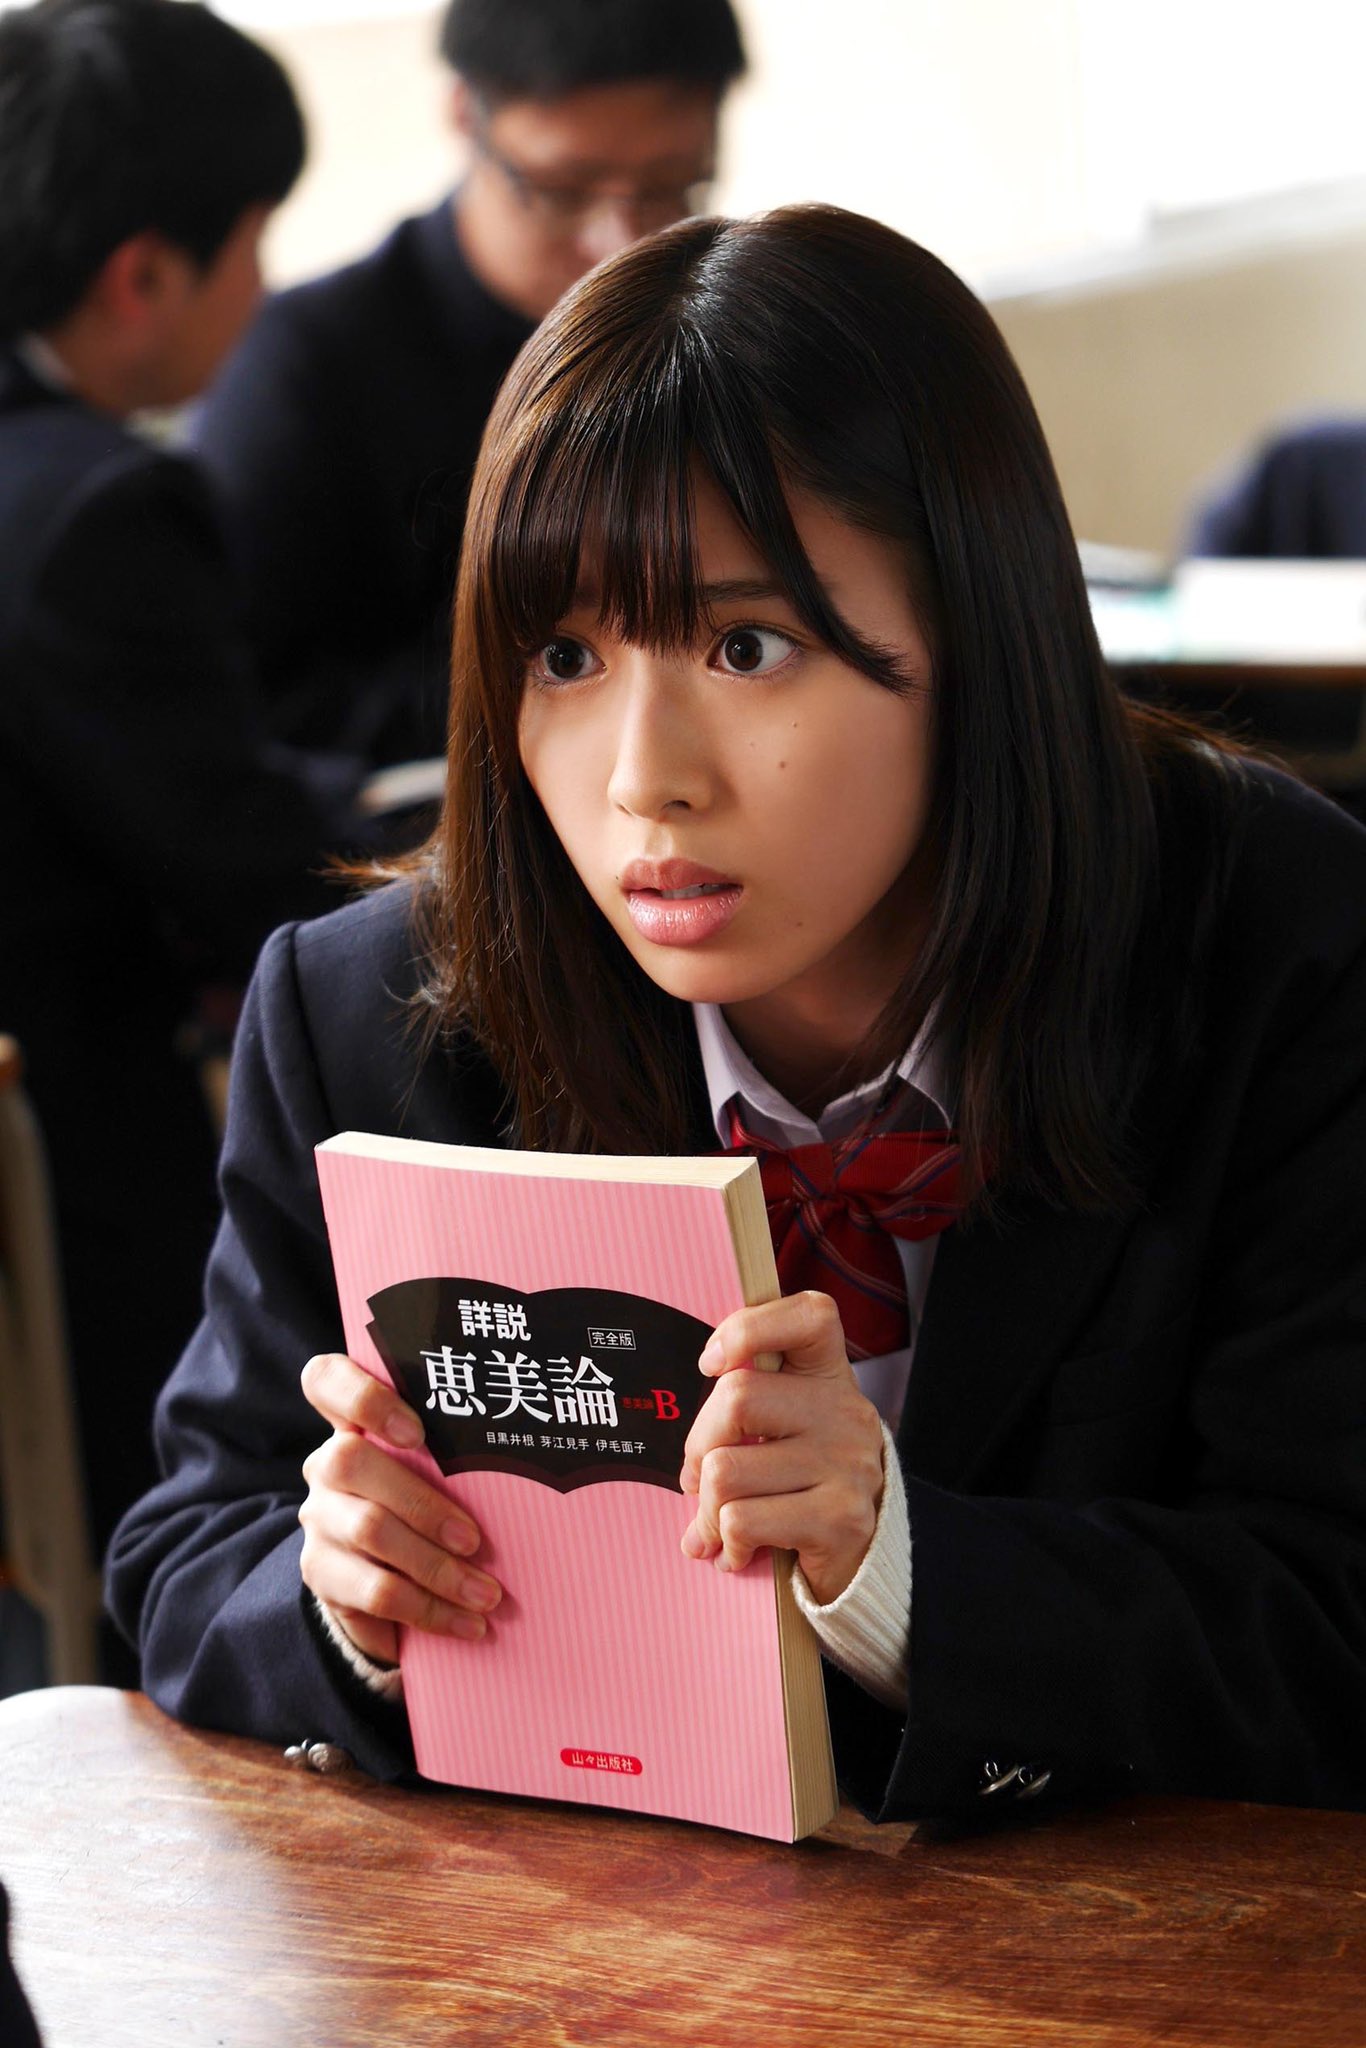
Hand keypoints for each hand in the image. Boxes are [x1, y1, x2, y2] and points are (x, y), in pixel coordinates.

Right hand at [298, 1352, 500, 1666]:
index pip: (327, 1381)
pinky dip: (430, 1609)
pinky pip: (375, 1590)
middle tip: (476, 1539)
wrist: (391, 1585)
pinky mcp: (322, 1573)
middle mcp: (328, 1463)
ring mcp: (320, 1517)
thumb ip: (469, 1453)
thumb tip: (555, 1452)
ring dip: (437, 1567)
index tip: (415, 1430)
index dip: (363, 1397)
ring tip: (489, 1594)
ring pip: (368, 1531)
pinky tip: (469, 1623)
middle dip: (421, 1502)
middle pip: (351, 1461)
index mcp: (357, 1422)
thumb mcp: (449, 1473)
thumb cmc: (438, 1505)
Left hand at [678, 1291, 885, 1604]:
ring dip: (707, 1508)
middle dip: (698, 1446)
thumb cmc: (802, 1482)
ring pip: (726, 1470)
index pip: (810, 1315)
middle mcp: (846, 1412)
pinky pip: (742, 1521)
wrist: (860, 1558)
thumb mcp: (787, 1426)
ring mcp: (847, 1464)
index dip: (748, 1328)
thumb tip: (689, 1448)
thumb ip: (749, 1404)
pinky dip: (725, 1543)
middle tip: (699, 1476)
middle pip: (737, 1397)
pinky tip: (739, 1551)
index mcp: (830, 1375)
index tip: (712, 1364)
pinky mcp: (840, 1518)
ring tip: (719, 1523)